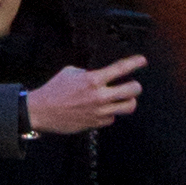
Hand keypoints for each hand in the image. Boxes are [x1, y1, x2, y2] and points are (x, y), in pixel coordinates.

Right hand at [23, 61, 146, 140]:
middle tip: (134, 84)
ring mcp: (100, 111)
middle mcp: (100, 96)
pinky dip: (111, 113)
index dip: (135, 63)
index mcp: (93, 79)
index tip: (142, 61)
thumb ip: (88, 73)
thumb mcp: (70, 72)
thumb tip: (100, 76)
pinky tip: (104, 109)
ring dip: (129, 101)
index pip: (120, 69)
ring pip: (129, 107)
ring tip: (125, 98)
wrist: (43, 111)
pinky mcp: (97, 123)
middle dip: (136, 86)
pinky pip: (113, 118)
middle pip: (132, 90)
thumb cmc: (54, 89)